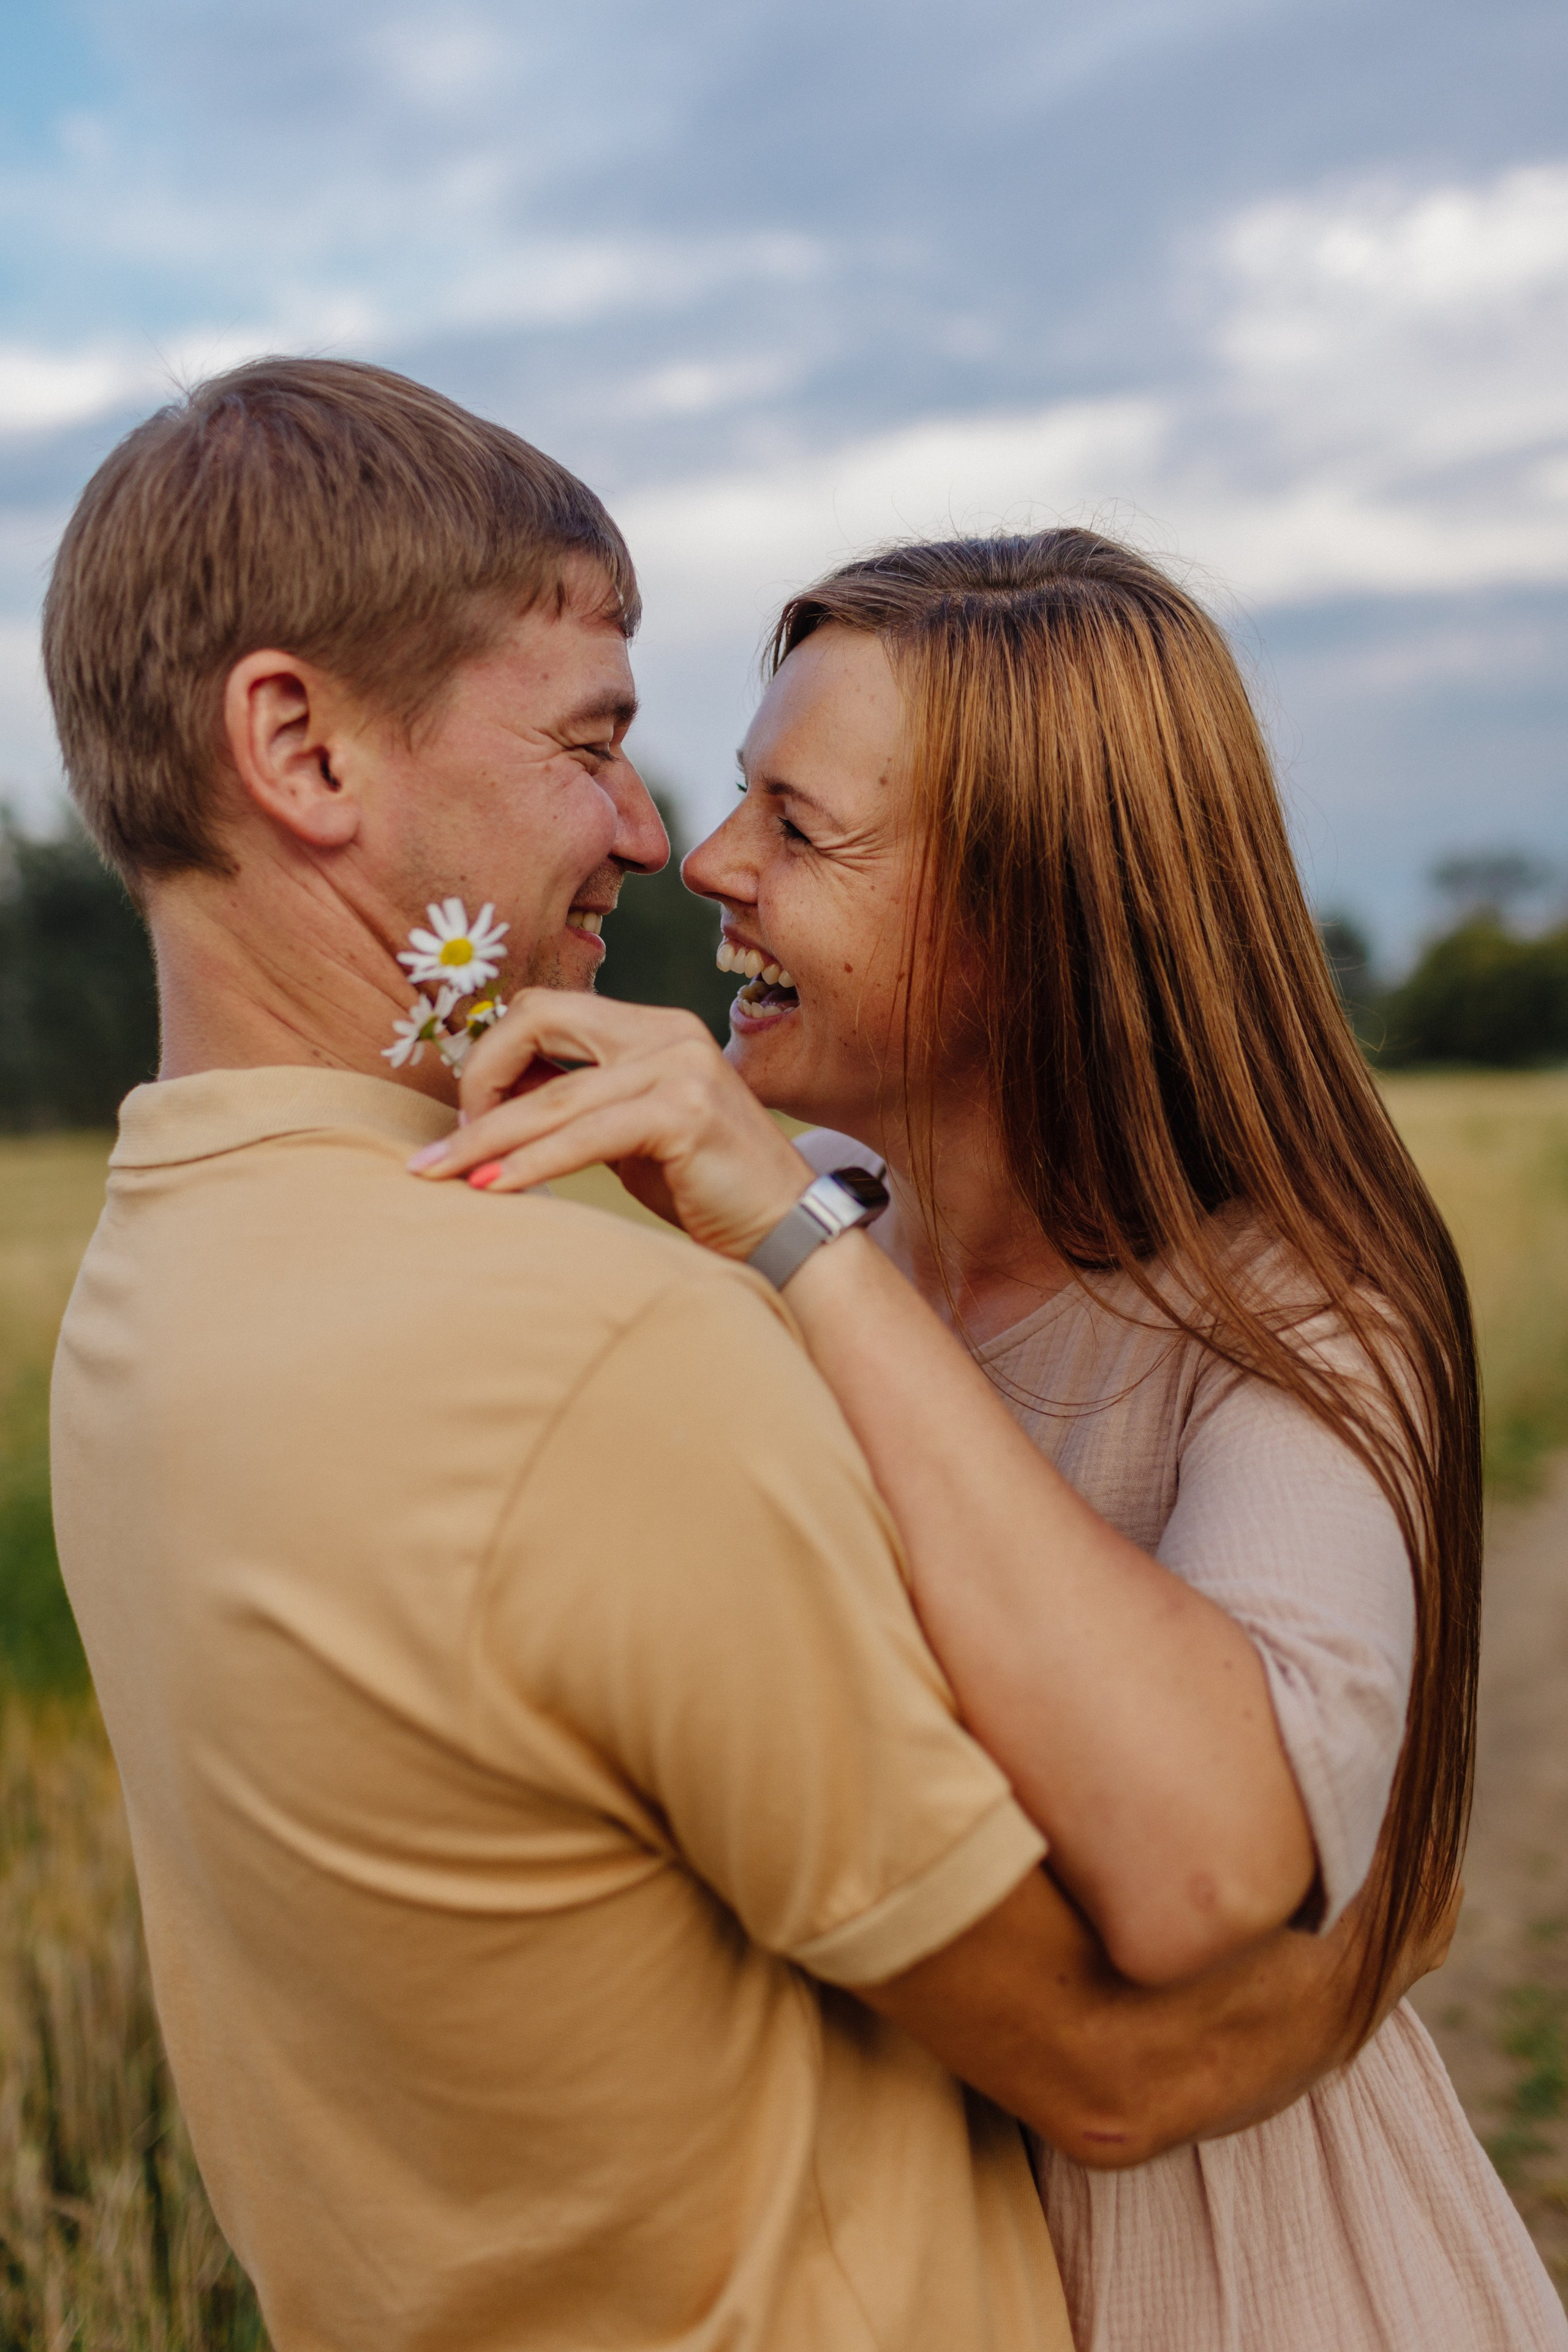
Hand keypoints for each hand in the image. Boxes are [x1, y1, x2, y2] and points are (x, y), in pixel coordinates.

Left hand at [406, 990, 813, 1260]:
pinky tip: (494, 1189)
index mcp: (652, 1027)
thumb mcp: (628, 1136)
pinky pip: (584, 1136)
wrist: (789, 1230)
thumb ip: (575, 1108)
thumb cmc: (704, 1189)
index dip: (493, 1055)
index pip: (546, 1010)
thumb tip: (489, 1106)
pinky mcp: (685, 1112)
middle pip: (538, 1023)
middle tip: (443, 1147)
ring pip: (552, 1094)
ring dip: (485, 1138)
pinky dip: (531, 1164)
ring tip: (438, 1174)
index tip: (467, 1116)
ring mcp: (679, 1066)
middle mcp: (667, 1031)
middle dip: (476, 1081)